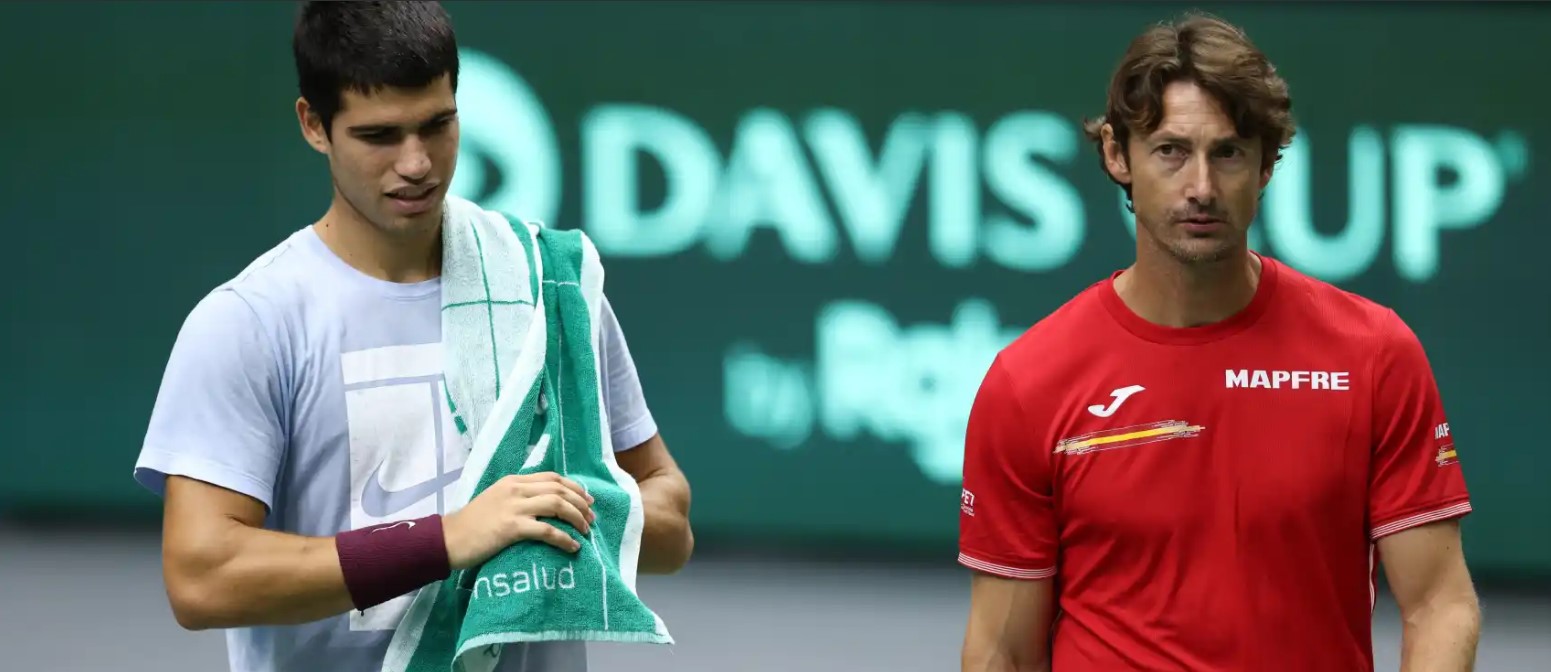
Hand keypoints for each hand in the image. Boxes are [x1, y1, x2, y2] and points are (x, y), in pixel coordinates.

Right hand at [442, 472, 595, 569]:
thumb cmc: (472, 524)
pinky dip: (564, 539)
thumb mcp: (496, 500)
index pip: (552, 477)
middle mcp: (516, 489)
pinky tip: (573, 546)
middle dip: (580, 503)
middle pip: (559, 490)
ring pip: (558, 506)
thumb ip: (518, 497)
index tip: (588, 499)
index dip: (574, 487)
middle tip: (592, 517)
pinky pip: (548, 531)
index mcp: (513, 481)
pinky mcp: (512, 527)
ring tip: (586, 530)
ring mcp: (514, 507)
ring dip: (577, 518)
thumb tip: (545, 505)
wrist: (448, 539)